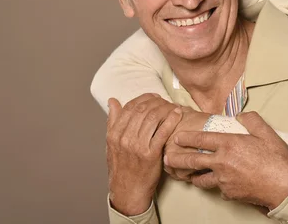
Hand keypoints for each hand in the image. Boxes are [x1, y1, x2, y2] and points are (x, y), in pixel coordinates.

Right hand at [106, 94, 181, 215]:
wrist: (128, 190)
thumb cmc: (121, 167)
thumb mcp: (111, 144)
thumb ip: (112, 121)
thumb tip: (113, 101)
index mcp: (114, 134)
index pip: (130, 108)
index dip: (143, 98)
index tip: (153, 96)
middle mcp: (124, 139)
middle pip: (142, 110)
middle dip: (155, 101)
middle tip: (164, 100)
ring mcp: (138, 147)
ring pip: (153, 118)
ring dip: (164, 108)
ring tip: (171, 106)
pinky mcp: (151, 155)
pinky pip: (163, 132)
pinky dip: (171, 119)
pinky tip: (177, 113)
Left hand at [164, 112, 287, 209]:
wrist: (284, 186)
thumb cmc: (276, 159)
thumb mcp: (266, 132)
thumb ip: (251, 120)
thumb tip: (241, 116)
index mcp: (229, 144)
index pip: (201, 139)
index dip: (186, 138)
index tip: (177, 137)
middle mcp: (222, 162)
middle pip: (192, 160)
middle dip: (177, 158)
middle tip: (167, 157)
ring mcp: (223, 180)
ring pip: (201, 179)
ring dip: (194, 176)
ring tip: (188, 174)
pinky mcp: (228, 193)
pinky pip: (218, 188)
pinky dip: (217, 185)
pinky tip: (219, 183)